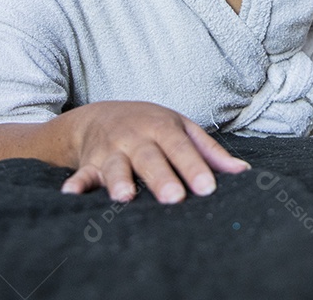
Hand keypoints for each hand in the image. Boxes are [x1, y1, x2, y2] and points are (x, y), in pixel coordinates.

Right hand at [60, 101, 250, 202]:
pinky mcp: (90, 163)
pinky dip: (76, 183)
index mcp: (162, 128)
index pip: (181, 149)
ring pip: (115, 167)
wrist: (100, 115)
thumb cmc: (151, 126)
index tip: (208, 188)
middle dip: (161, 177)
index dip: (194, 168)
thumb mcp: (182, 128)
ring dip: (118, 181)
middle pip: (150, 159)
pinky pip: (82, 173)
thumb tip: (242, 171)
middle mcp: (135, 138)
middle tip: (174, 198)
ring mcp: (111, 150)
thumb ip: (210, 152)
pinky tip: (70, 193)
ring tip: (124, 197)